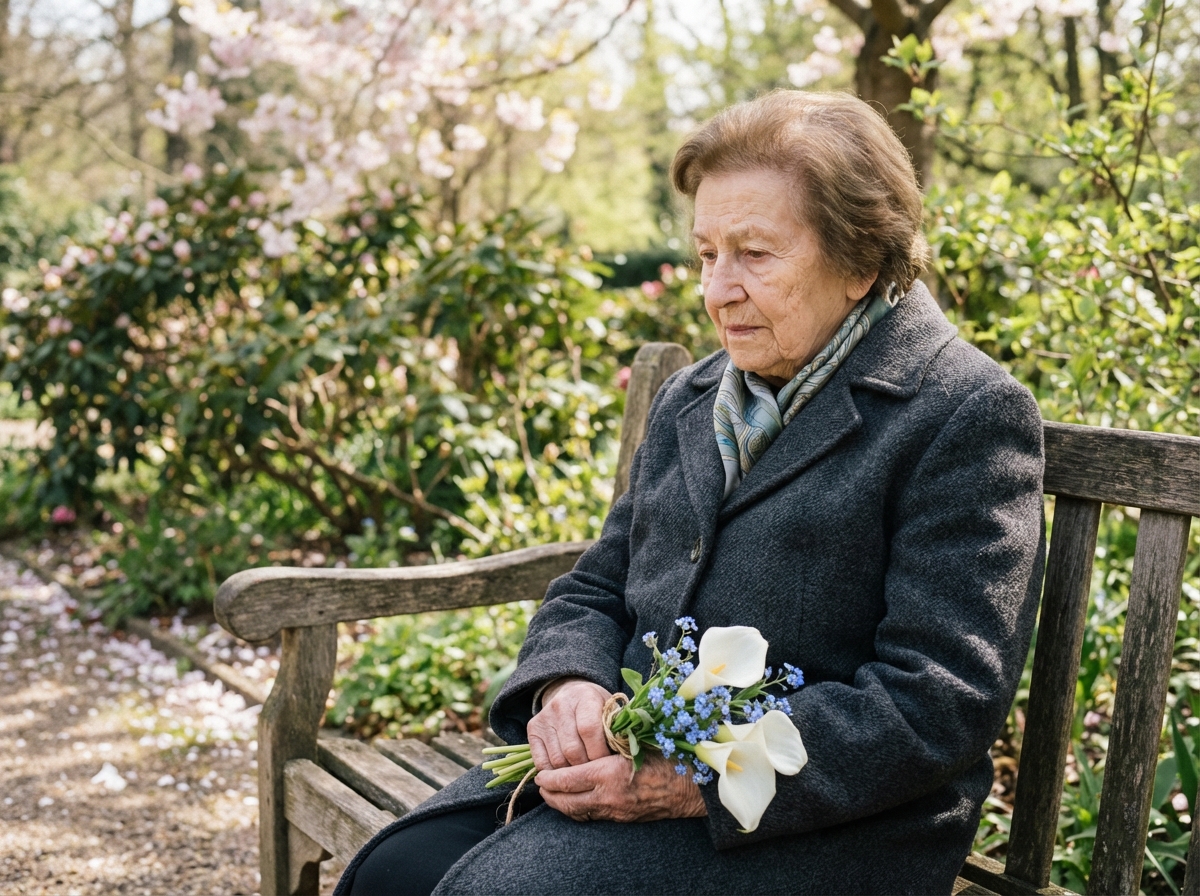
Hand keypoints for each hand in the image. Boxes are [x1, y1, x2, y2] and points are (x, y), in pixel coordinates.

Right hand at [527, 678, 610, 769]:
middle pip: (572, 749)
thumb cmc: (598, 709)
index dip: (599, 753)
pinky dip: (555, 774)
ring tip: (583, 775)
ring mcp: (544, 717)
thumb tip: (621, 756)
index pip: (589, 730)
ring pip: (557, 760)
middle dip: (586, 767)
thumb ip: (616, 731)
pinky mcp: (532, 728)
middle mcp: (561, 704)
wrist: (572, 694)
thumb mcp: (612, 713)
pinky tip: (566, 774)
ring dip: (571, 774)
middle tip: (596, 774)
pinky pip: (541, 763)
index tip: (608, 764)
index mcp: (585, 696)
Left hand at [536, 752, 707, 822]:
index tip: (540, 773)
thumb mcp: (636, 741)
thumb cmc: (666, 756)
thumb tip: (587, 730)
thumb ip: (610, 740)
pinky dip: (578, 810)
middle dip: (549, 795)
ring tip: (552, 794)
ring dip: (561, 804)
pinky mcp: (623, 819)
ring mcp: (615, 811)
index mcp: (609, 774)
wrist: (692, 787)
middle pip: (567, 802)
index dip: (549, 778)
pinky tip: (575, 801)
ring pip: (578, 813)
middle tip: (540, 785)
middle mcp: (608, 796)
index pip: (568, 780)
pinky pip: (592, 817)